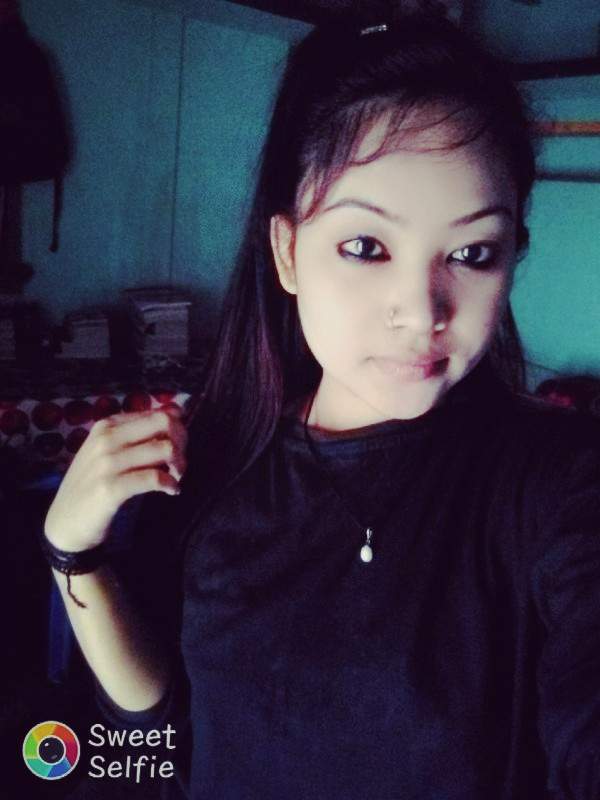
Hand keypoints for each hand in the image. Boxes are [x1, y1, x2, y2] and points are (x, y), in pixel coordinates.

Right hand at [44, 407, 186, 551]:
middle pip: (164, 423)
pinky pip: (154, 478)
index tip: (178, 448)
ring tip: (175, 478)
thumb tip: (177, 413)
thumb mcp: (109, 452)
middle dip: (182, 442)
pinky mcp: (111, 488)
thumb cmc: (93, 485)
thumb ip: (137, 434)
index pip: (157, 413)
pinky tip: (172, 491)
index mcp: (107, 425)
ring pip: (164, 448)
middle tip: (180, 463)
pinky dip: (171, 484)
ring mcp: (107, 463)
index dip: (178, 430)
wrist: (65, 523)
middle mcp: (106, 438)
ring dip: (179, 465)